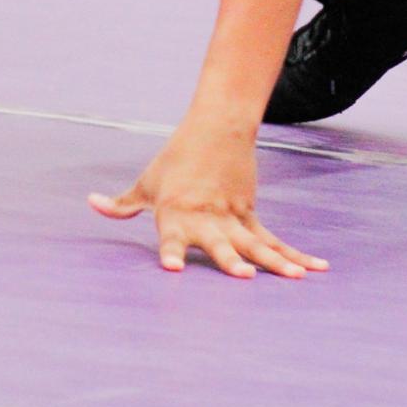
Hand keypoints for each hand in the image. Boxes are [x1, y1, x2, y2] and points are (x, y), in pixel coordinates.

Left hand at [89, 118, 328, 279]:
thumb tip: (91, 204)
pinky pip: (274, 240)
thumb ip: (123, 203)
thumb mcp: (147, 182)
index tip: (172, 269)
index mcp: (175, 213)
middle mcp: (205, 218)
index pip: (171, 237)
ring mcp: (232, 217)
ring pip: (256, 242)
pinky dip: (296, 255)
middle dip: (231, 261)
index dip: (171, 253)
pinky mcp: (250, 213)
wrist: (216, 126)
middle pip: (220, 243)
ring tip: (294, 279)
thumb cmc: (176, 159)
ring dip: (275, 262)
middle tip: (243, 278)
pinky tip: (315, 270)